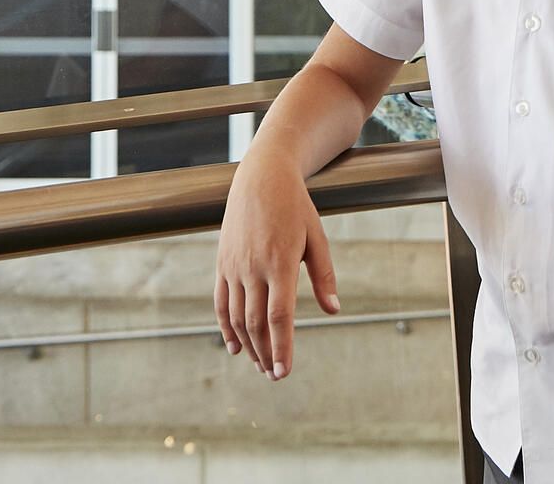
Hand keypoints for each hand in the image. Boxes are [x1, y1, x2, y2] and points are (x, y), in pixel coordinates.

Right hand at [214, 151, 340, 378]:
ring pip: (236, 318)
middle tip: (276, 376)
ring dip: (248, 346)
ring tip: (261, 365)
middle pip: (255, 323)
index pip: (278, 316)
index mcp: (280, 262)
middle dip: (266, 354)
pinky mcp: (222, 264)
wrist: (261, 178)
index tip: (285, 371)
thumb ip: (324, 275)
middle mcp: (252, 267)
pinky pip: (220, 303)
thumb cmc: (295, 207)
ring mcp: (233, 267)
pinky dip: (226, 328)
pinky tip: (235, 347)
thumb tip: (334, 310)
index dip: (282, 346)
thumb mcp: (317, 237)